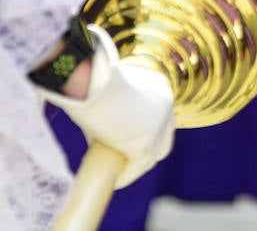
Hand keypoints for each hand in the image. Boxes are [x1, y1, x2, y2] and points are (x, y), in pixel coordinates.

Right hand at [39, 27, 175, 186]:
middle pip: (161, 138)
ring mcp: (158, 127)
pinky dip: (125, 175)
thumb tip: (103, 120)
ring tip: (115, 169)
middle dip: (145, 151)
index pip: (159, 116)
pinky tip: (113, 179)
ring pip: (150, 155)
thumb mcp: (109, 87)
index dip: (144, 130)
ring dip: (133, 165)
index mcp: (159, 86)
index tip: (129, 139)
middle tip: (123, 156)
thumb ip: (115, 101)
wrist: (90, 80)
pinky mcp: (144, 145)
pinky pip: (136, 166)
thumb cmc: (91, 77)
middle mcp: (165, 106)